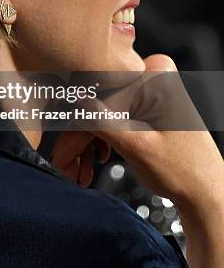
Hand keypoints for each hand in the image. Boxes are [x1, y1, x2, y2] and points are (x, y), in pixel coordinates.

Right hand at [50, 54, 223, 211]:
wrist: (206, 192)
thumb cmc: (184, 171)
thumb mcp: (137, 146)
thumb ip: (103, 121)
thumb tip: (73, 101)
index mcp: (155, 76)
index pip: (99, 93)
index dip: (77, 126)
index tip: (61, 152)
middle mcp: (150, 75)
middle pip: (97, 102)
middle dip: (78, 138)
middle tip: (65, 167)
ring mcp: (146, 88)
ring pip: (99, 110)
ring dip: (85, 142)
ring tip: (78, 171)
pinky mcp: (142, 102)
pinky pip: (109, 114)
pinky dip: (98, 137)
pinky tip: (95, 159)